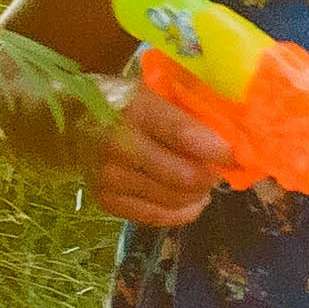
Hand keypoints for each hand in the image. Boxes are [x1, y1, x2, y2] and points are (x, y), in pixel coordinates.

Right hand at [84, 73, 237, 229]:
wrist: (70, 123)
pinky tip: (188, 200)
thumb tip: (235, 128)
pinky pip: (157, 217)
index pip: (182, 134)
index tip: (238, 156)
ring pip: (174, 200)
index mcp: (134, 109)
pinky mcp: (106, 201)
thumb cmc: (124, 103)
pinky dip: (181, 211)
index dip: (216, 149)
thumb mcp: (152, 90)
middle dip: (209, 176)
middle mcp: (118, 145)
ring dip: (197, 194)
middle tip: (215, 168)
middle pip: (182, 176)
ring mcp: (109, 177)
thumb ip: (188, 106)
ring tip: (199, 181)